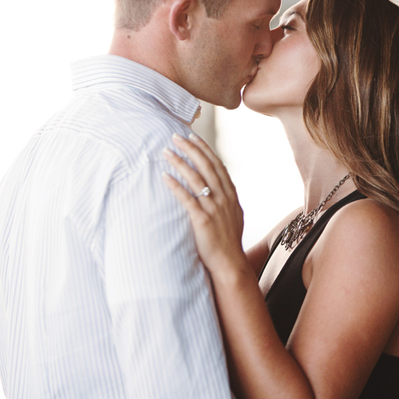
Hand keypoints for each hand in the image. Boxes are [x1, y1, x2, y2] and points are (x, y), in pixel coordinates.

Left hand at [162, 133, 243, 269]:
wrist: (229, 262)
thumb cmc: (228, 240)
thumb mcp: (233, 214)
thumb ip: (226, 198)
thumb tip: (219, 186)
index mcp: (231, 194)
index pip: (217, 164)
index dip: (204, 149)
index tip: (193, 136)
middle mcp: (223, 197)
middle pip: (206, 166)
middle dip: (190, 148)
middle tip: (176, 136)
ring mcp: (214, 208)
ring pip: (196, 178)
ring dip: (180, 162)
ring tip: (167, 152)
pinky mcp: (202, 220)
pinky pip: (187, 199)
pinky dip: (175, 186)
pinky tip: (165, 176)